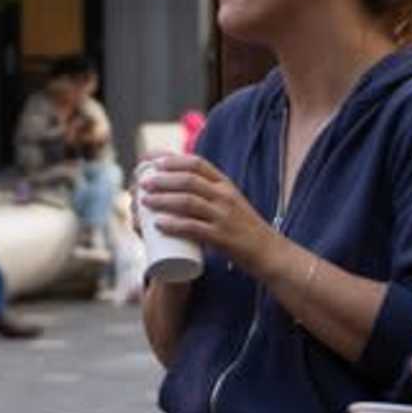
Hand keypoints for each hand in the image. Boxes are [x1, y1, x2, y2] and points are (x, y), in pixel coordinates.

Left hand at [136, 153, 276, 277]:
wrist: (269, 253)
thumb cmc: (244, 229)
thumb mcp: (230, 203)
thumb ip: (210, 194)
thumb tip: (178, 186)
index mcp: (225, 185)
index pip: (197, 163)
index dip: (172, 159)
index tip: (151, 160)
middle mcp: (225, 196)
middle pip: (188, 180)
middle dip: (161, 179)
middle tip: (142, 182)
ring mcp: (224, 216)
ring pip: (188, 202)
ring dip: (162, 199)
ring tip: (144, 201)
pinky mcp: (222, 237)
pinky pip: (194, 228)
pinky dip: (174, 225)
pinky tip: (158, 224)